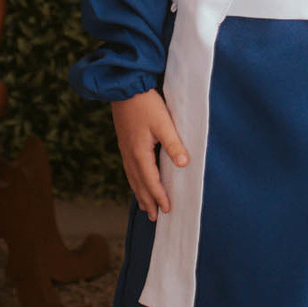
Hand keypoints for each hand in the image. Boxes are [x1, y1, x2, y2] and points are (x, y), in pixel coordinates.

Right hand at [111, 90, 188, 222]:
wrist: (124, 88)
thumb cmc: (145, 104)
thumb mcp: (163, 123)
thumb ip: (173, 144)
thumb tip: (184, 164)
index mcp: (139, 153)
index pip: (151, 181)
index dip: (160, 196)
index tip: (167, 210)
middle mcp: (129, 155)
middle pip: (139, 184)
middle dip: (148, 201)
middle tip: (155, 218)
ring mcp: (125, 150)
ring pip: (132, 178)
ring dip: (140, 194)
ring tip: (146, 206)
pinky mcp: (124, 143)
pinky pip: (129, 169)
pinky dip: (134, 181)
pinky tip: (138, 181)